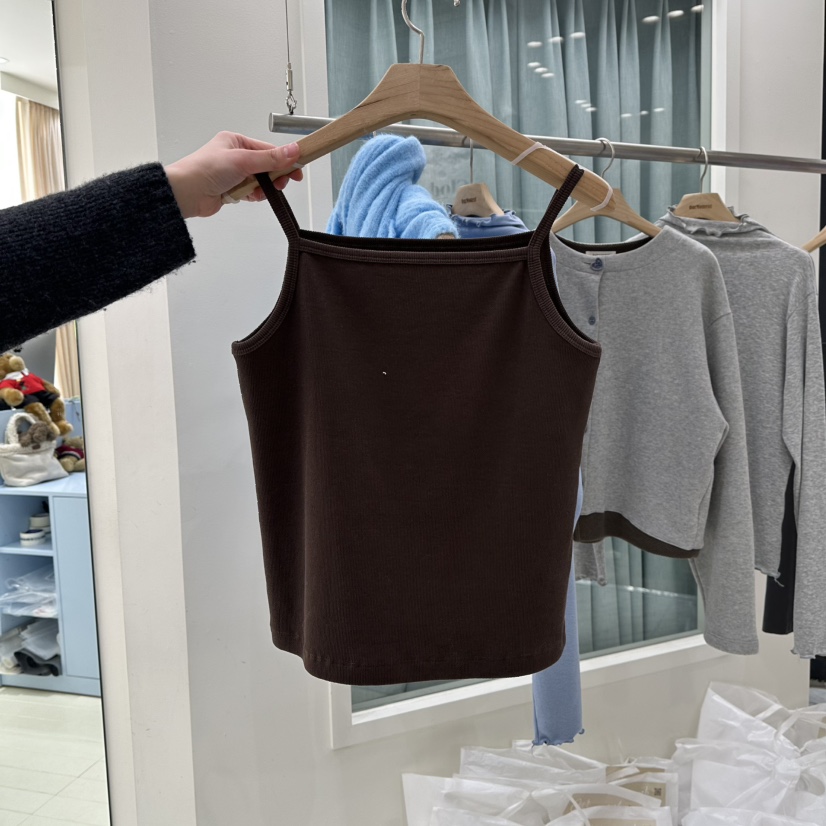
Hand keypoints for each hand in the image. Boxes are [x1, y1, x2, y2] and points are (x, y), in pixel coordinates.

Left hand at [164, 131, 302, 218]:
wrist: (186, 193)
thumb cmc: (205, 170)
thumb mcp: (243, 160)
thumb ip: (270, 158)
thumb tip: (293, 150)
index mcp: (236, 141)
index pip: (268, 149)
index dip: (284, 160)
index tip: (298, 168)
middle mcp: (235, 156)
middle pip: (266, 166)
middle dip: (273, 176)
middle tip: (279, 183)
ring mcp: (233, 173)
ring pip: (260, 181)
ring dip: (261, 188)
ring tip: (257, 191)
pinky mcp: (231, 189)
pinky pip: (251, 192)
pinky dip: (253, 195)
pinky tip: (249, 196)